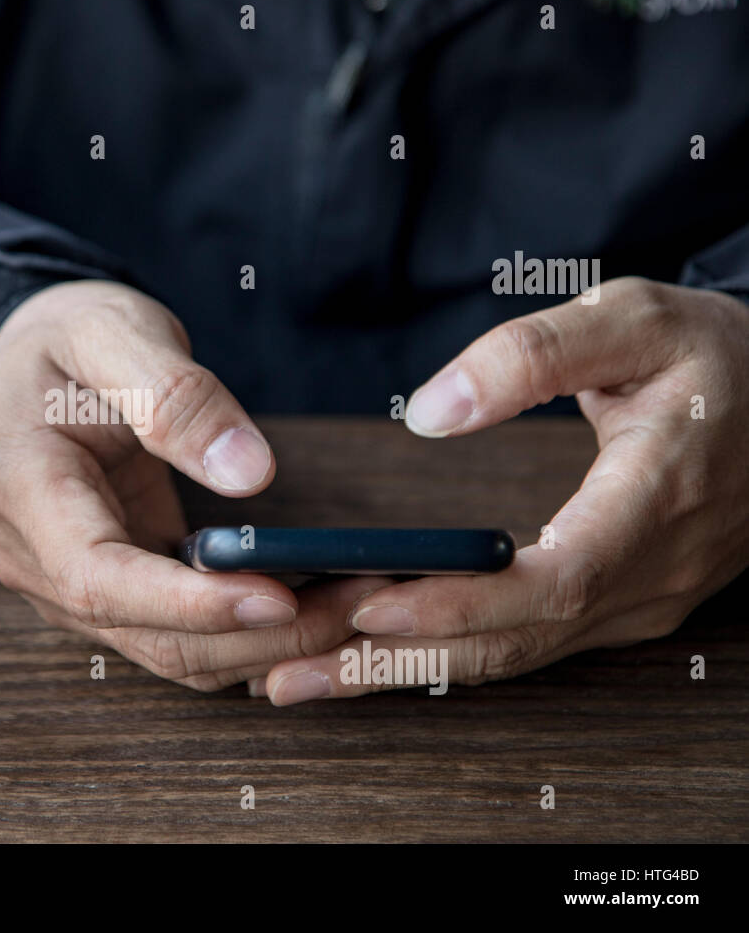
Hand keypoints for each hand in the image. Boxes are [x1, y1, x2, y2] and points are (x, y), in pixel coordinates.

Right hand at [0, 280, 390, 689]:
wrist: (25, 362)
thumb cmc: (61, 339)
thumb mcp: (108, 333)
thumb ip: (173, 397)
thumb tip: (248, 473)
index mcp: (25, 491)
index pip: (98, 580)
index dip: (188, 603)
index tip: (278, 597)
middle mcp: (37, 561)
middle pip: (147, 634)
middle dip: (252, 634)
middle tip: (352, 604)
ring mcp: (70, 586)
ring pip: (170, 651)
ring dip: (259, 646)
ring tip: (345, 609)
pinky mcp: (112, 591)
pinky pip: (178, 636)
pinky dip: (242, 635)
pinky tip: (306, 611)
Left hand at [262, 278, 748, 703]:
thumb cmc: (710, 353)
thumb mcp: (630, 319)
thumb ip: (531, 354)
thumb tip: (429, 415)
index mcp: (656, 501)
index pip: (550, 581)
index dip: (457, 604)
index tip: (367, 607)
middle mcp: (651, 573)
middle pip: (514, 641)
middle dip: (398, 661)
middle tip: (291, 672)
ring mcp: (640, 599)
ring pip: (514, 655)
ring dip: (408, 671)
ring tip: (308, 678)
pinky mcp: (620, 603)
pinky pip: (527, 642)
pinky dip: (447, 654)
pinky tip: (379, 654)